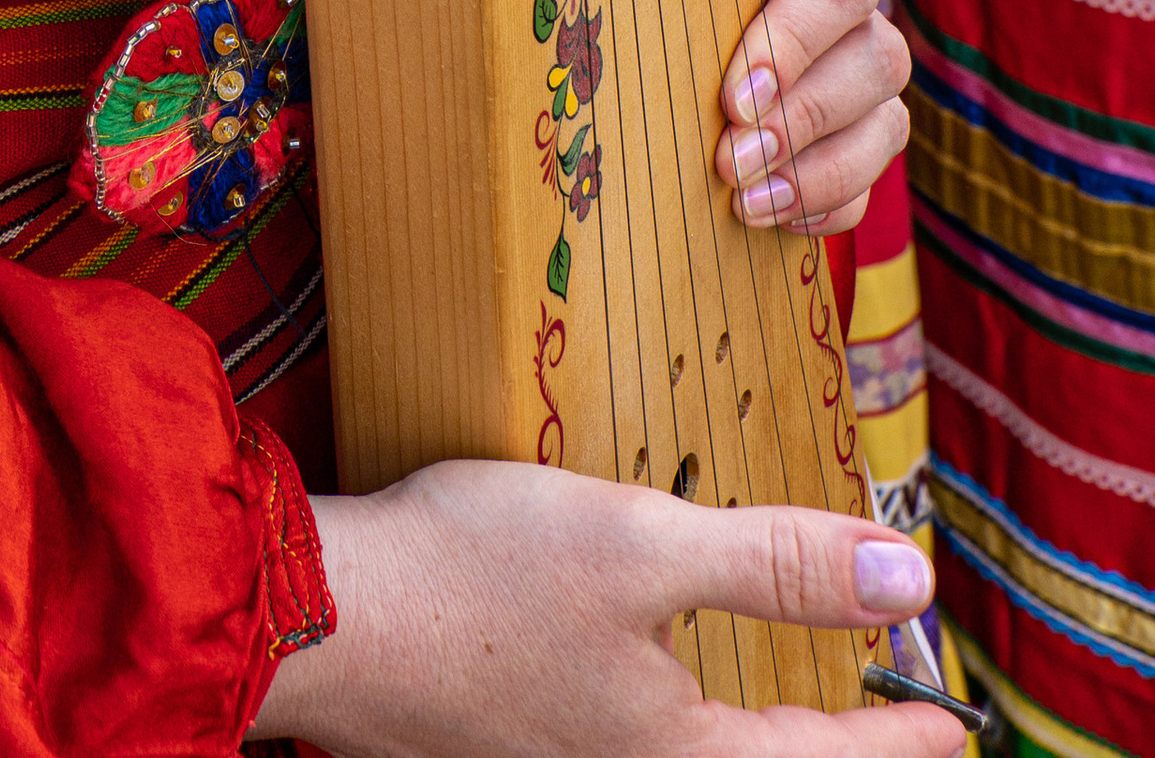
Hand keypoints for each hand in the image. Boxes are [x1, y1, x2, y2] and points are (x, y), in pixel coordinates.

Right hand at [252, 462, 953, 753]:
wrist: (329, 620)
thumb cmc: (478, 576)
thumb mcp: (639, 543)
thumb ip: (775, 562)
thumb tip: (905, 578)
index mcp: (681, 755)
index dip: (899, 738)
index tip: (952, 725)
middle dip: (833, 749)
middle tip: (891, 722)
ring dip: (763, 740)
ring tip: (800, 707)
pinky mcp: (525, 744)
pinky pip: (645, 747)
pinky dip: (695, 729)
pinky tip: (675, 688)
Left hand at [715, 0, 907, 234]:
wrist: (666, 41)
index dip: (794, 42)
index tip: (734, 98)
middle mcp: (854, 14)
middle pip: (875, 58)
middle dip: (800, 119)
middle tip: (731, 160)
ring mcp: (867, 81)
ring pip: (885, 125)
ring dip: (816, 173)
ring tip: (745, 200)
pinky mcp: (865, 141)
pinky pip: (871, 181)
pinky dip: (827, 206)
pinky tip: (772, 215)